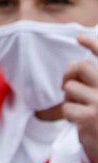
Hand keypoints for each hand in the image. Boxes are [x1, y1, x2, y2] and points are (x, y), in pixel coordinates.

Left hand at [63, 35, 97, 162]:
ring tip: (80, 110)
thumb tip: (76, 65)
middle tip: (67, 85)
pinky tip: (81, 124)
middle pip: (80, 67)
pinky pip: (67, 108)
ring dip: (69, 99)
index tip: (80, 38)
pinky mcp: (91, 118)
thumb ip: (96, 83)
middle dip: (68, 74)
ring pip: (70, 88)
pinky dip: (69, 116)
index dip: (93, 45)